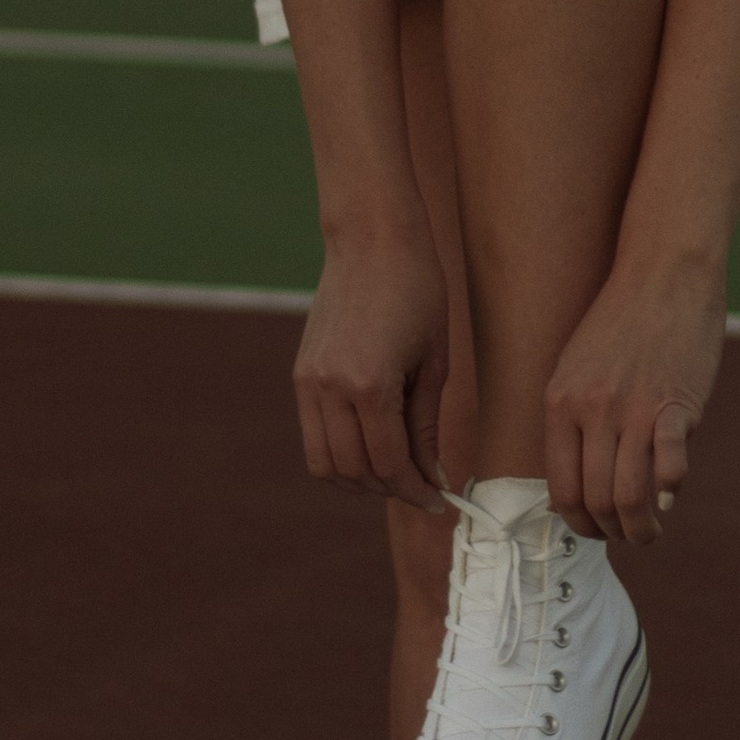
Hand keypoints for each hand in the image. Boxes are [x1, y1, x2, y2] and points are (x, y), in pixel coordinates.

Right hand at [292, 234, 449, 511]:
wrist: (372, 239)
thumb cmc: (418, 291)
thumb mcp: (434, 362)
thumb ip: (427, 426)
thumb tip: (432, 477)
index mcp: (369, 384)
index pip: (389, 463)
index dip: (415, 491)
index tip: (439, 501)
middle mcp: (329, 387)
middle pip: (353, 471)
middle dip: (389, 489)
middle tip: (421, 486)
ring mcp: (307, 381)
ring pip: (324, 463)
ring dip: (359, 478)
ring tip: (395, 470)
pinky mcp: (300, 374)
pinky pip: (312, 436)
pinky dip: (339, 453)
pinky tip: (371, 443)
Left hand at [544, 261, 724, 546]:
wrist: (664, 272)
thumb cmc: (622, 321)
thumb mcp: (575, 368)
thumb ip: (571, 424)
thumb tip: (570, 492)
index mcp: (560, 403)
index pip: (561, 490)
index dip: (578, 522)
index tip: (596, 528)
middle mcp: (592, 410)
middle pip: (596, 500)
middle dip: (612, 531)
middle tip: (628, 534)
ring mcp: (634, 408)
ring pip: (629, 496)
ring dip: (641, 527)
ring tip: (651, 530)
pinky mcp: (675, 404)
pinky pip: (670, 467)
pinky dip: (670, 491)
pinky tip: (671, 495)